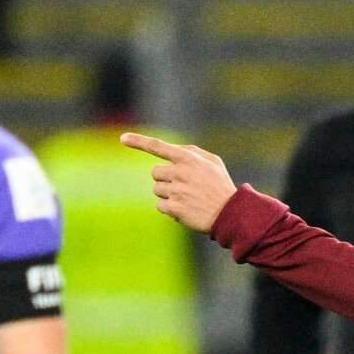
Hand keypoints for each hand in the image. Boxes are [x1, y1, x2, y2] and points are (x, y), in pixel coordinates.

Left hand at [120, 133, 236, 230]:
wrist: (230, 214)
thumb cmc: (221, 186)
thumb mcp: (213, 162)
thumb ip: (191, 151)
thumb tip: (172, 149)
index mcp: (187, 158)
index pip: (157, 146)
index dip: (138, 141)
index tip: (122, 138)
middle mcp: (179, 172)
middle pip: (155, 173)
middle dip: (165, 180)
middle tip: (183, 187)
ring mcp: (176, 190)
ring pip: (157, 190)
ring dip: (168, 195)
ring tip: (187, 199)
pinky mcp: (174, 208)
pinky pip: (160, 206)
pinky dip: (169, 209)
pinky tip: (184, 210)